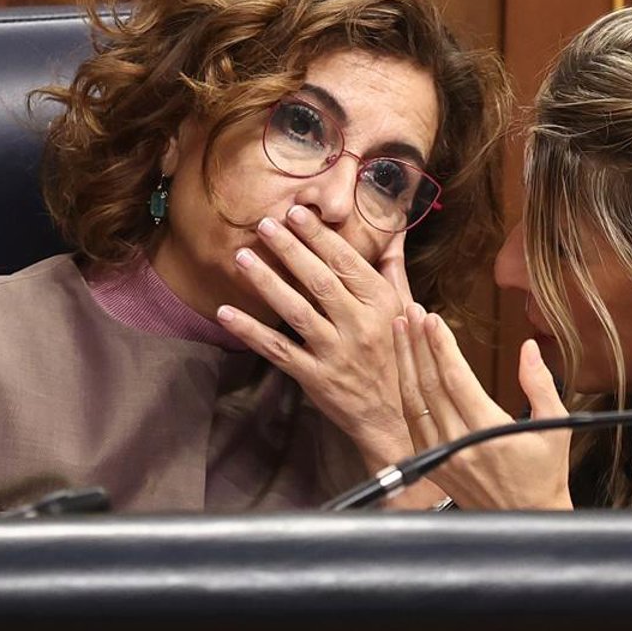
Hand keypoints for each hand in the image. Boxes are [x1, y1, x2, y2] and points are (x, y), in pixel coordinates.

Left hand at [216, 206, 410, 465]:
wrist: (395, 417)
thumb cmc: (400, 357)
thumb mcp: (405, 311)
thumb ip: (394, 270)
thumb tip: (394, 232)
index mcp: (381, 304)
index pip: (346, 263)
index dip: (319, 237)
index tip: (296, 213)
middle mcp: (359, 325)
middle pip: (319, 281)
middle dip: (289, 249)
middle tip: (264, 224)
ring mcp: (335, 352)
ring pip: (296, 311)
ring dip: (267, 282)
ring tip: (243, 257)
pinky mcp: (314, 377)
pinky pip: (278, 350)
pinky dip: (250, 331)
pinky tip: (226, 312)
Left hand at [396, 308, 572, 510]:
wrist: (527, 520)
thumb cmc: (545, 475)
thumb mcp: (556, 426)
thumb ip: (541, 384)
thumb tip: (528, 349)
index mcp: (488, 433)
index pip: (455, 379)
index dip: (440, 346)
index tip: (433, 319)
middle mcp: (459, 445)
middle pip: (428, 385)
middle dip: (417, 344)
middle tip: (410, 312)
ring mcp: (441, 457)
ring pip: (413, 402)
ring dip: (405, 364)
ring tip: (400, 332)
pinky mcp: (433, 466)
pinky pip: (413, 422)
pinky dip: (407, 392)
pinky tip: (405, 370)